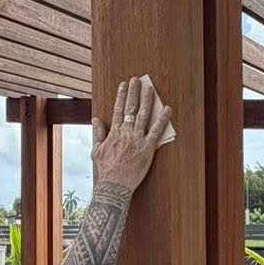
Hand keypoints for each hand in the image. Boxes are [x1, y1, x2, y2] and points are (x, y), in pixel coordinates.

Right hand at [92, 77, 172, 193]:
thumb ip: (97, 133)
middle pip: (131, 108)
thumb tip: (96, 118)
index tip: (124, 84)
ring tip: (151, 88)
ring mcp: (137, 139)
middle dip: (134, 92)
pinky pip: (157, 131)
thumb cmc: (106, 169)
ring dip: (148, 100)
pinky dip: (163, 119)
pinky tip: (168, 109)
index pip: (118, 109)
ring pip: (144, 115)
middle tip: (137, 80)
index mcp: (114, 132)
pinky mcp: (148, 148)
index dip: (121, 95)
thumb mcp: (96, 150)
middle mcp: (126, 132)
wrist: (114, 184)